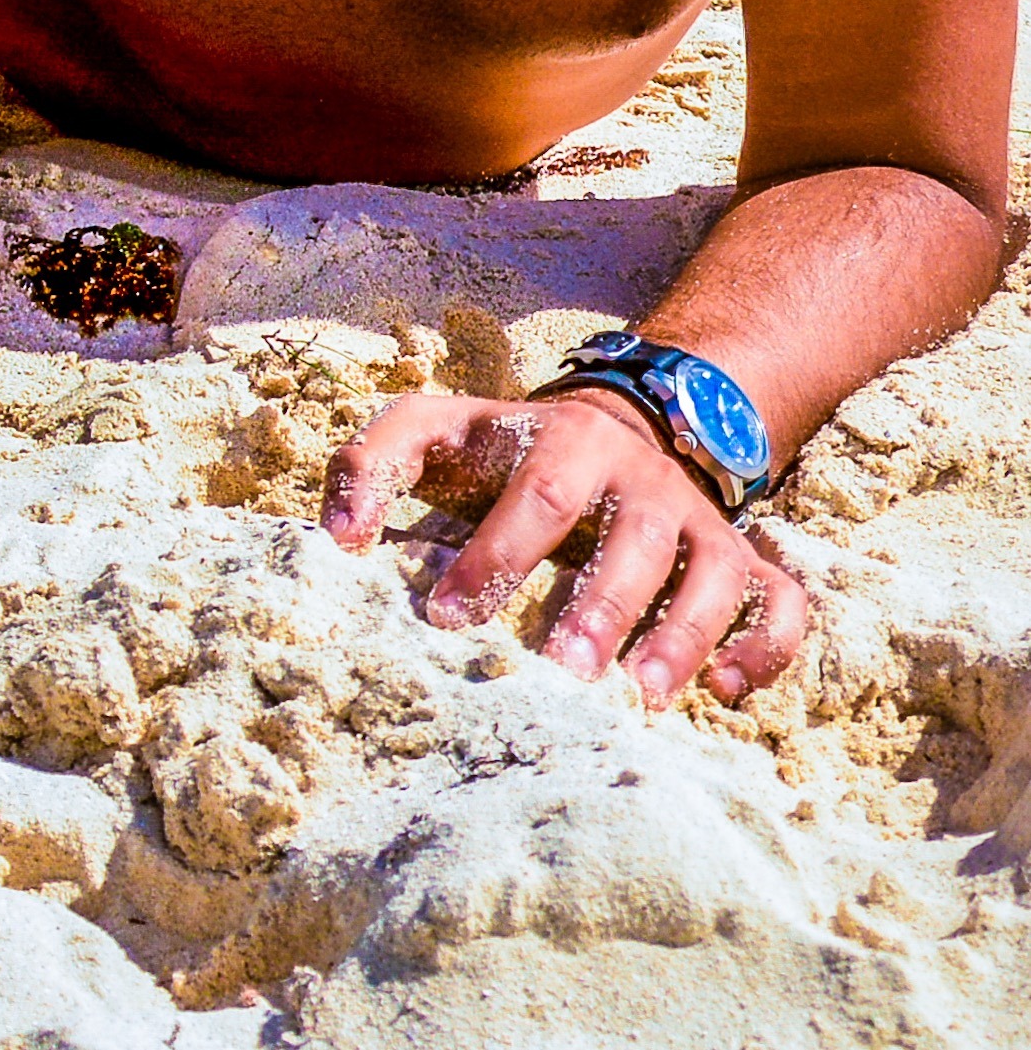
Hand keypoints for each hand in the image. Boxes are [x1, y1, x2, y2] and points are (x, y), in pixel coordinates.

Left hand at [322, 388, 810, 707]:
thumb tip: (337, 536)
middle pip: (633, 539)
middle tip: (564, 671)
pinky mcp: (741, 559)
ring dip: (683, 636)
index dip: (495, 557)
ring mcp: (699, 520)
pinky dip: (765, 645)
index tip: (448, 617)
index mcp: (563, 440)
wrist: (618, 421)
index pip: (534, 498)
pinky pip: (780, 603)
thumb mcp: (432, 428)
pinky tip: (726, 691)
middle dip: (600, 604)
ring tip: (643, 696)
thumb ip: (370, 462)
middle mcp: (641, 478)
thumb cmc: (504, 446)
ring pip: (712, 575)